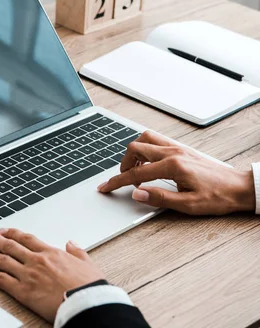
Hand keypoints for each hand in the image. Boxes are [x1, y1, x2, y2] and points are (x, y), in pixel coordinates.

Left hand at [0, 228, 103, 321]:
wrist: (86, 303)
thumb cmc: (89, 287)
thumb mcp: (88, 264)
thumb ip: (77, 252)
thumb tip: (71, 243)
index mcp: (51, 253)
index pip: (26, 239)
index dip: (13, 233)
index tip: (4, 230)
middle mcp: (36, 261)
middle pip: (10, 246)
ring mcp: (28, 275)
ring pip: (3, 260)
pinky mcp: (23, 291)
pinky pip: (1, 279)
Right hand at [98, 130, 254, 214]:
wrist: (240, 188)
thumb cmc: (218, 197)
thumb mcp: (188, 205)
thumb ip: (159, 198)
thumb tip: (136, 194)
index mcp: (173, 166)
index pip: (136, 174)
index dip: (117, 182)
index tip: (105, 187)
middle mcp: (173, 152)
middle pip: (135, 149)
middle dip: (123, 164)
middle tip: (122, 179)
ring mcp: (178, 148)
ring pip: (145, 139)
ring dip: (134, 153)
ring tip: (134, 169)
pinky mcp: (182, 148)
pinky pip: (156, 140)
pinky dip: (145, 148)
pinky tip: (148, 162)